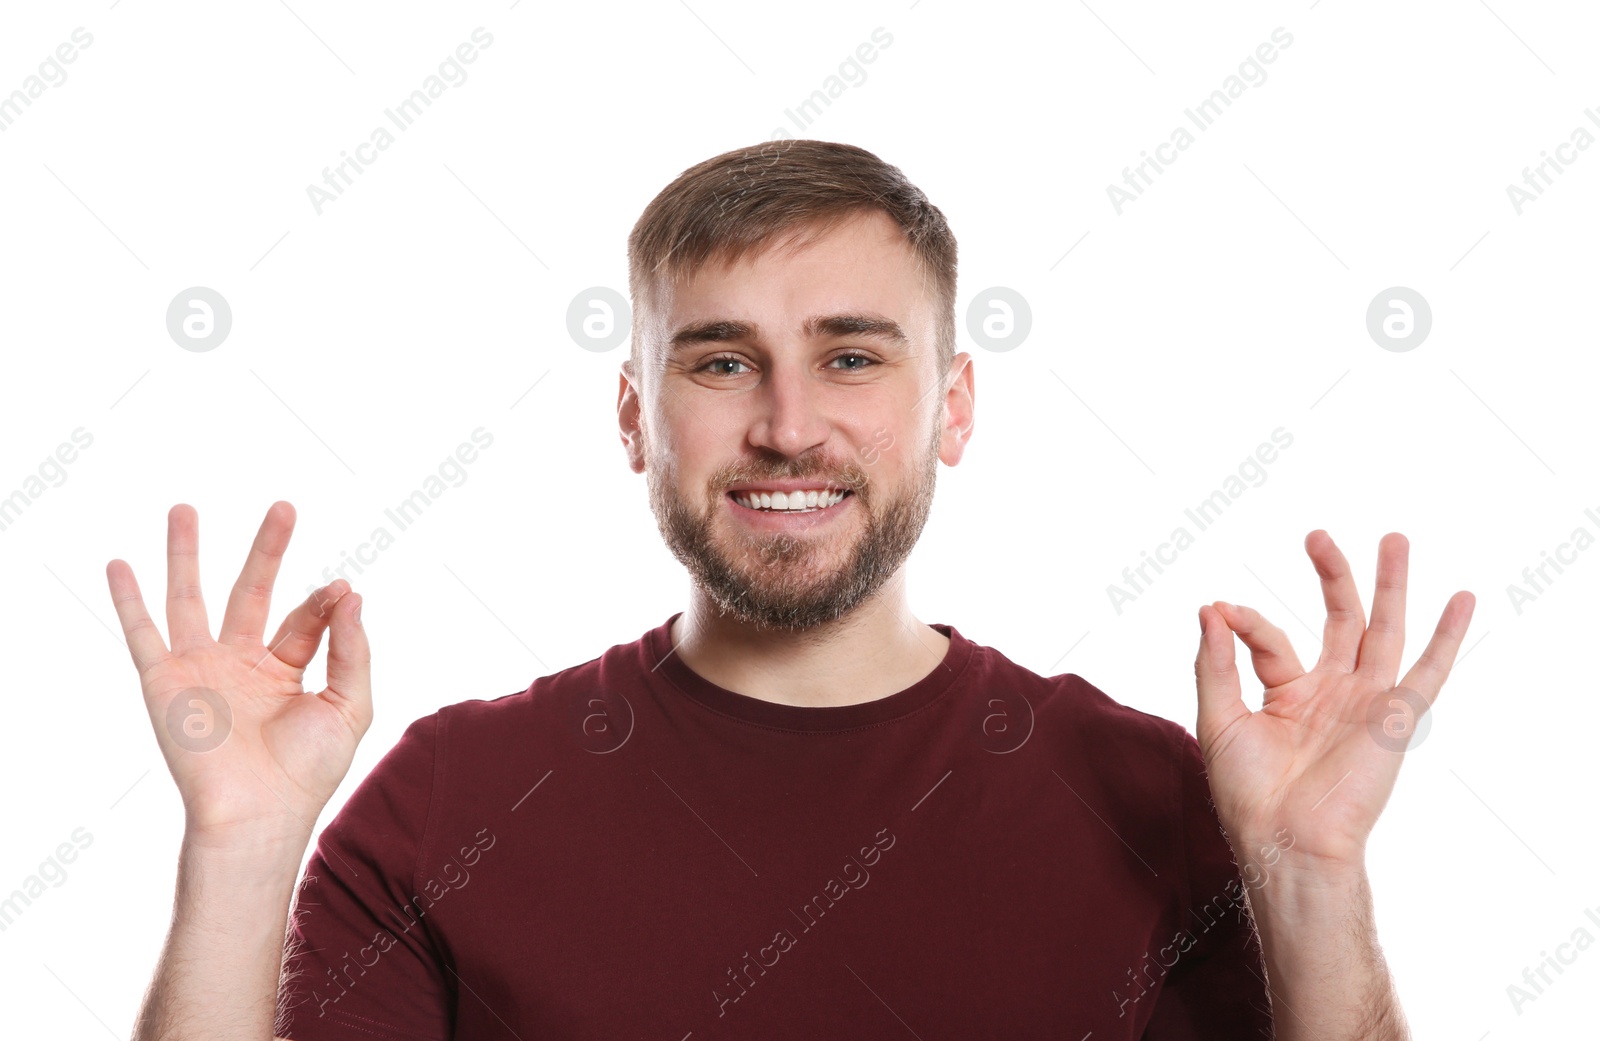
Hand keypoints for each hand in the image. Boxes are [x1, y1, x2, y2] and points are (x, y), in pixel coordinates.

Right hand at [106, 501, 371, 844]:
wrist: (258, 814)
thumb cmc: (308, 772)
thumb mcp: (350, 705)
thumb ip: (352, 649)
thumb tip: (351, 593)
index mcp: (286, 672)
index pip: (305, 618)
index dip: (325, 602)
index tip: (342, 589)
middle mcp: (241, 664)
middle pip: (252, 591)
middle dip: (267, 550)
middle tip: (284, 506)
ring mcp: (201, 669)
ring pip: (191, 597)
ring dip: (187, 553)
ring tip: (184, 508)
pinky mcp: (165, 682)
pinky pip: (141, 632)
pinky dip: (128, 598)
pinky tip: (119, 564)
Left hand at [1193, 530, 1474, 873]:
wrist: (1284, 840)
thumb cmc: (1247, 793)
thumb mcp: (1218, 718)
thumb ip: (1215, 662)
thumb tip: (1210, 608)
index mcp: (1289, 695)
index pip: (1272, 639)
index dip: (1246, 621)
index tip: (1221, 610)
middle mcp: (1331, 693)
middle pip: (1339, 620)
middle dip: (1331, 576)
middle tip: (1317, 535)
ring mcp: (1364, 703)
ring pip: (1383, 631)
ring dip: (1390, 585)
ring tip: (1395, 539)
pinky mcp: (1393, 718)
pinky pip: (1428, 671)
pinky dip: (1447, 636)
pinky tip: (1461, 599)